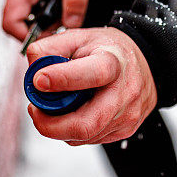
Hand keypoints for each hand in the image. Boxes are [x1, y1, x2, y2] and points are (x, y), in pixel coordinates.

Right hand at [3, 0, 89, 39]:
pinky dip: (47, 11)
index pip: (10, 24)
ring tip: (65, 9)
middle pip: (19, 24)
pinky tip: (61, 2)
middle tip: (64, 23)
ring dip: (46, 20)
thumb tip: (72, 24)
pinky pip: (33, 9)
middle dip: (42, 29)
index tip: (50, 38)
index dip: (28, 37)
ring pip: (28, 18)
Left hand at [26, 27, 156, 144]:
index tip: (38, 81)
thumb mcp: (79, 37)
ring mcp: (127, 115)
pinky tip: (72, 114)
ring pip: (84, 136)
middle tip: (35, 110)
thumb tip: (33, 69)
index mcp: (113, 62)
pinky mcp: (125, 131)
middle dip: (51, 125)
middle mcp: (124, 92)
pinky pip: (90, 139)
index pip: (91, 75)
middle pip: (85, 124)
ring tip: (52, 108)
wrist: (144, 63)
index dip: (62, 80)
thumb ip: (50, 48)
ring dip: (58, 127)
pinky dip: (72, 131)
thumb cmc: (108, 51)